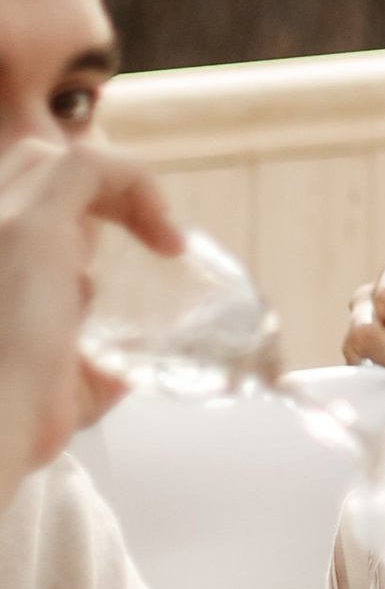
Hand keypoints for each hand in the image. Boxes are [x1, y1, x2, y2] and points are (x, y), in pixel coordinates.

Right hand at [0, 137, 184, 494]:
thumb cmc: (9, 429)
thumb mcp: (50, 392)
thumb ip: (81, 373)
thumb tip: (121, 375)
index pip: (8, 212)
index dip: (60, 223)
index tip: (101, 269)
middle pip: (22, 173)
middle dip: (85, 194)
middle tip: (142, 242)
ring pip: (46, 159)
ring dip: (110, 183)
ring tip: (160, 233)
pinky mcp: (25, 228)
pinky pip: (86, 163)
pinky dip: (132, 177)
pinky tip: (164, 229)